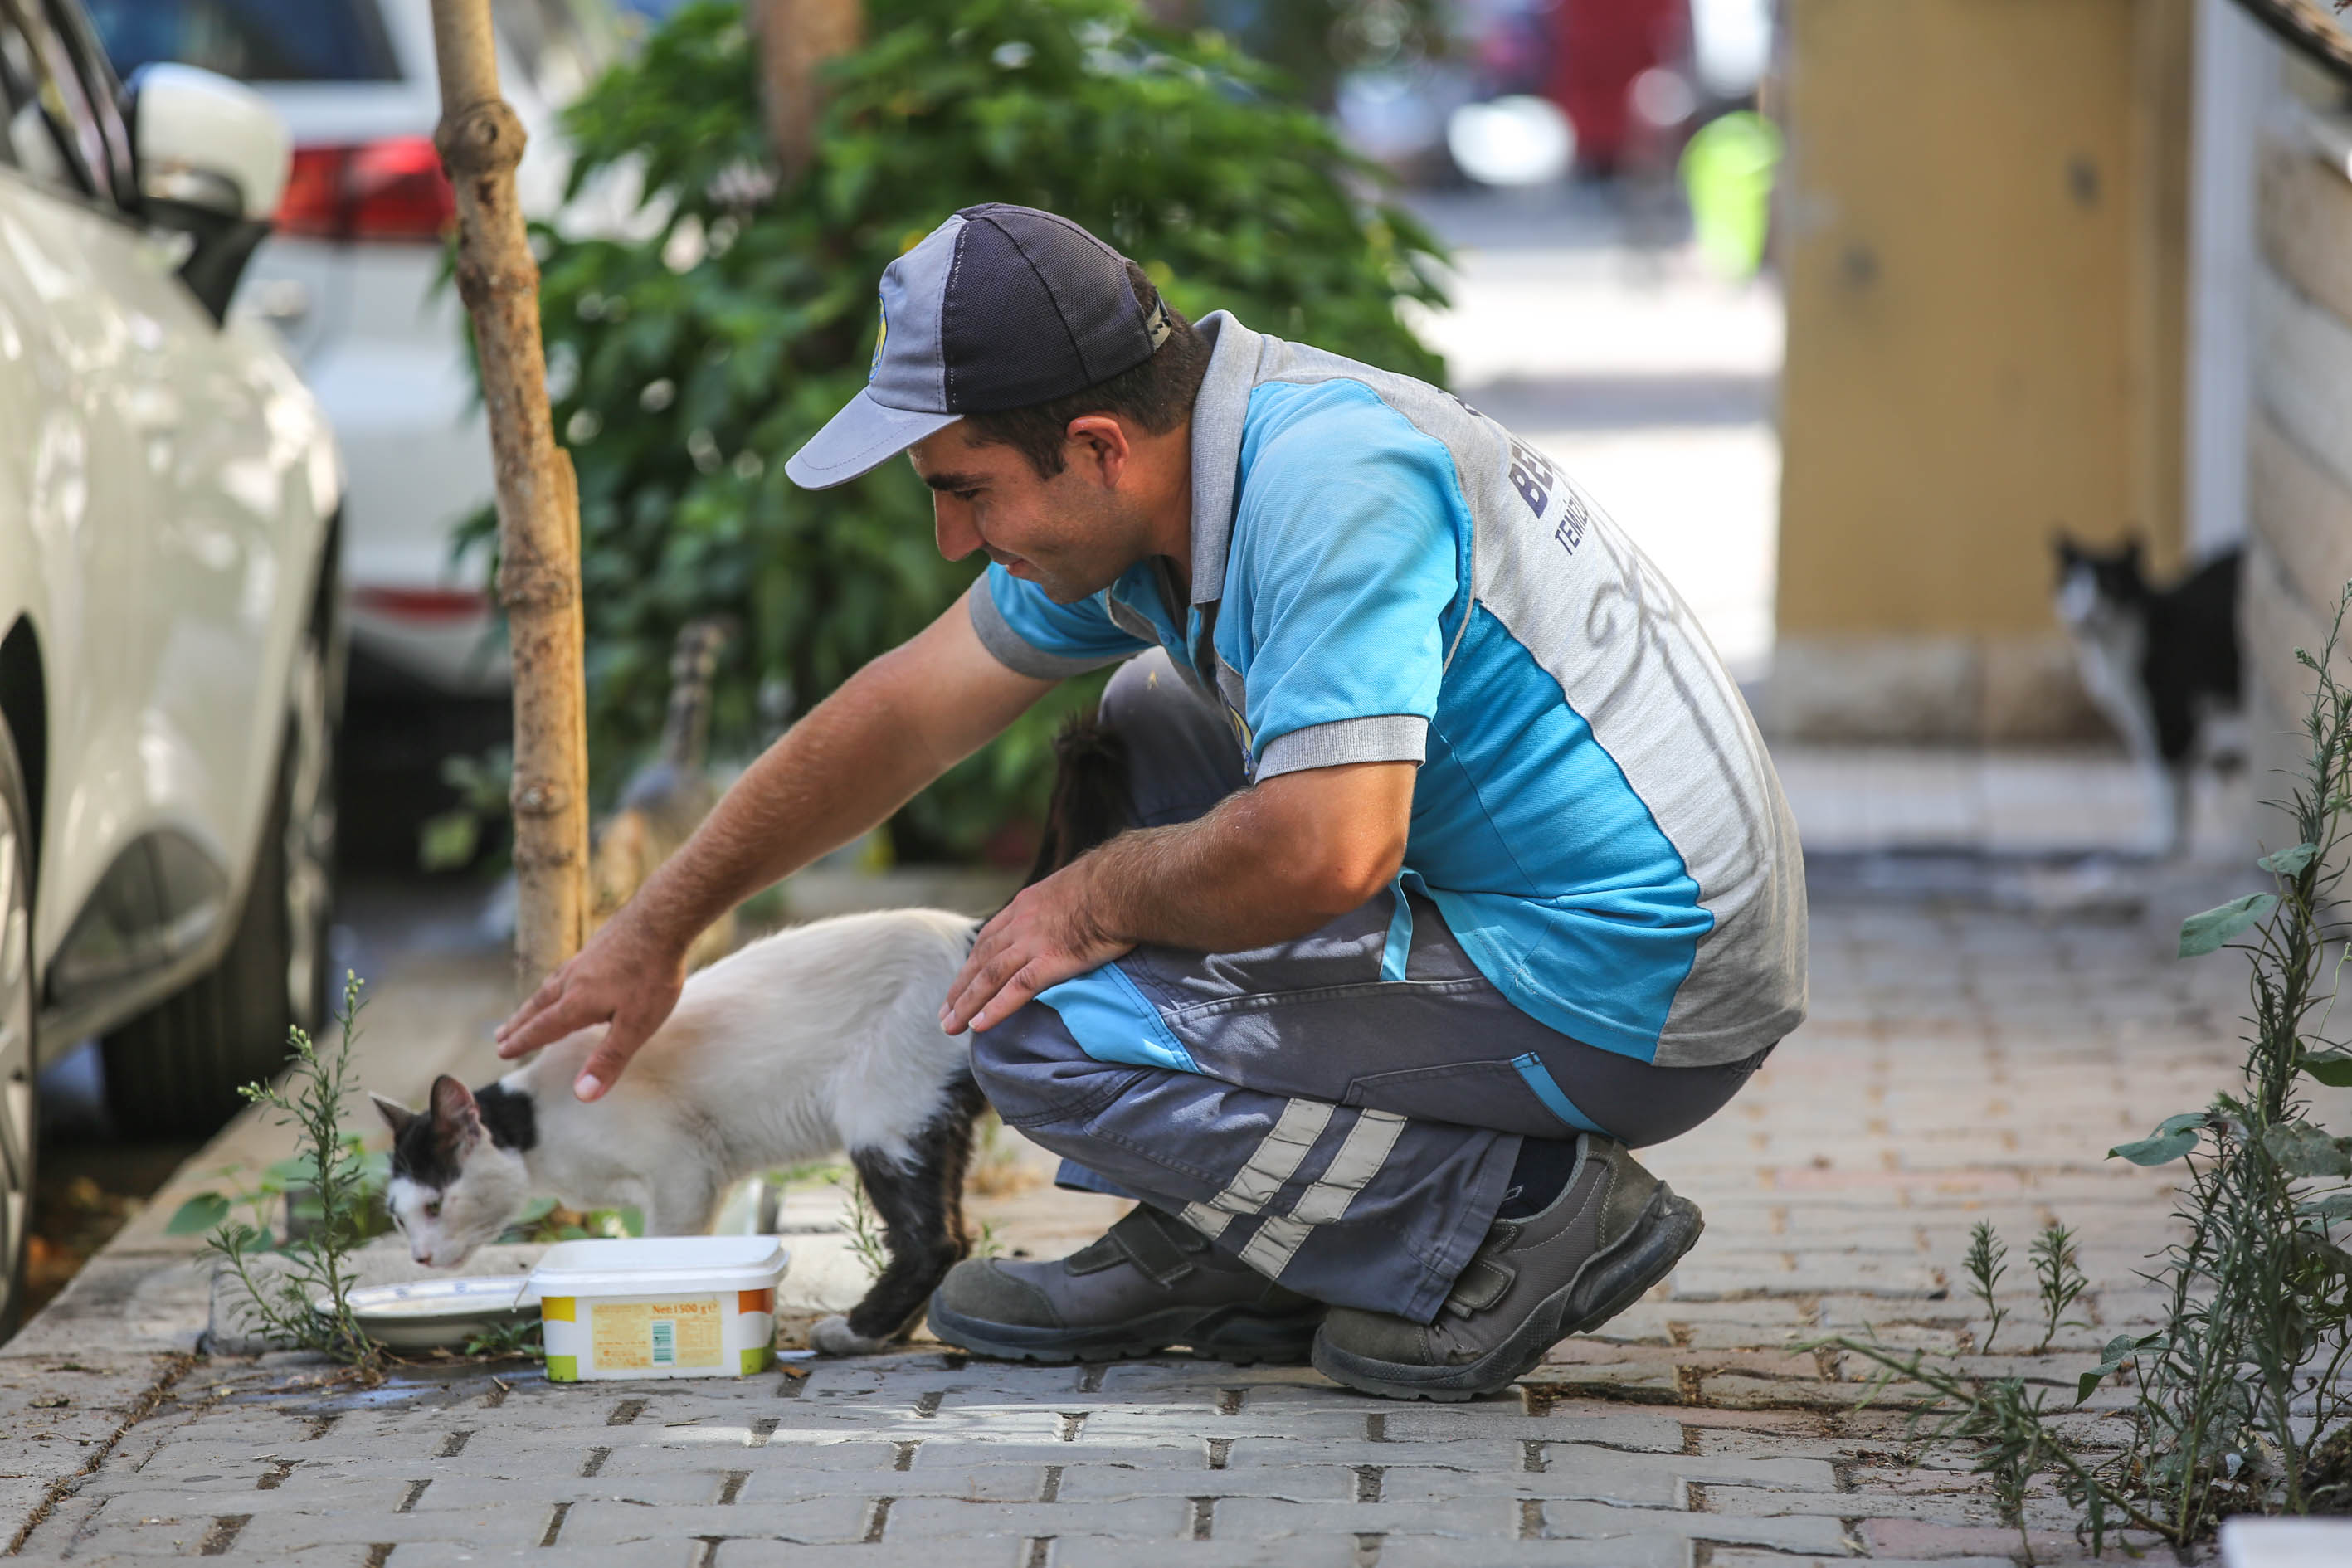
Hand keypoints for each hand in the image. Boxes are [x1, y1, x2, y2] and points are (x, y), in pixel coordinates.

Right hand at [494, 907, 688, 1100]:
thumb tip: (581, 1095)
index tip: (502, 1051)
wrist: (663, 917)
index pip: (543, 1028)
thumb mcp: (636, 1026)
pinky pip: (569, 969)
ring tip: (527, 1009)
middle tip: (500, 1035)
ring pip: (552, 985)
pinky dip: (557, 981)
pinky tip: (568, 977)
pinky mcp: (599, 944)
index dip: (523, 1042)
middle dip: (520, 1023)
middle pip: (539, 1006)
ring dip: (535, 1001)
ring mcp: (585, 959)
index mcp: (578, 1003)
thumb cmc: (652, 974)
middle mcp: (574, 980)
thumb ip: (608, 1060)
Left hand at [941, 863, 1130, 1034]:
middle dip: (960, 988)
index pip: (990, 937)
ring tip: (951, 1027)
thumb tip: (1068, 915)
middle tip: (945, 1014)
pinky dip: (995, 1008)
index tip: (963, 980)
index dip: (973, 962)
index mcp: (1026, 904)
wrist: (1123, 883)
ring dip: (967, 1004)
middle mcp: (1021, 923)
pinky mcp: (1052, 961)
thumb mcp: (1074, 885)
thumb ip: (1061, 904)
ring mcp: (1034, 942)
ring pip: (990, 977)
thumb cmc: (1112, 882)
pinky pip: (1017, 989)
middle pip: (981, 960)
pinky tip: (979, 1026)